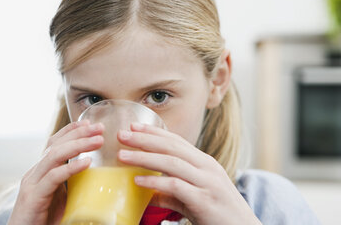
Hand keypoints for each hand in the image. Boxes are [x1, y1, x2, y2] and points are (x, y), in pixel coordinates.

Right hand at [8, 120, 103, 224]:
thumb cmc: (46, 219)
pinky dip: (71, 167)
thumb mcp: (64, 196)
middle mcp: (35, 173)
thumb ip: (76, 183)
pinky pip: (53, 177)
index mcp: (42, 171)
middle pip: (56, 145)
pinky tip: (87, 162)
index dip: (71, 131)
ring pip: (55, 155)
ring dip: (79, 145)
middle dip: (79, 133)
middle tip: (100, 128)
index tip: (89, 123)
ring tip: (98, 141)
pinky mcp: (33, 197)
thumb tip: (101, 177)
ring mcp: (33, 183)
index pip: (54, 143)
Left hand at [117, 123, 260, 224]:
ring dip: (144, 157)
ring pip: (172, 163)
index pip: (176, 141)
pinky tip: (138, 180)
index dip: (154, 132)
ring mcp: (207, 182)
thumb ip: (170, 194)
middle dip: (145, 139)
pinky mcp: (204, 200)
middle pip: (171, 147)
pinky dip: (155, 182)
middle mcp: (207, 168)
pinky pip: (176, 186)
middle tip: (122, 135)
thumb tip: (146, 193)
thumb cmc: (217, 213)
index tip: (134, 126)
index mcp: (204, 163)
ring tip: (122, 156)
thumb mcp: (193, 198)